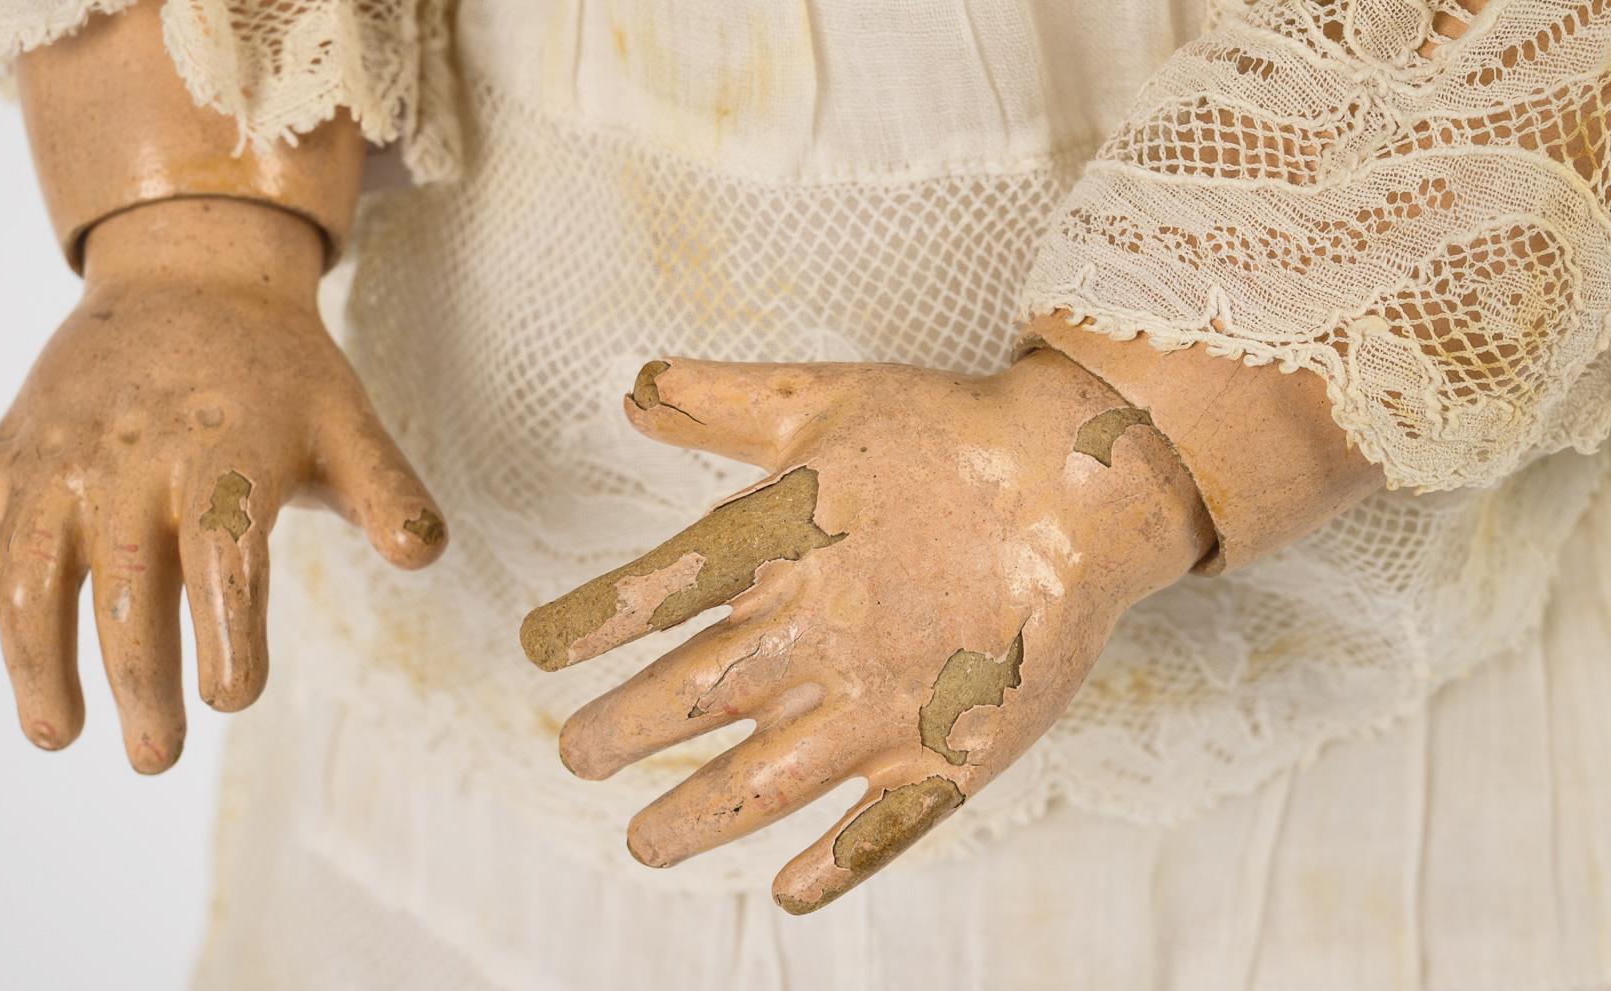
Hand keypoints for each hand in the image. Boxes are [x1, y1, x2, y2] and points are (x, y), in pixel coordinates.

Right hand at [0, 199, 444, 772]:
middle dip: (138, 680)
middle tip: (156, 758)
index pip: (225, 564)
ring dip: (33, 659)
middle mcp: (132, 462)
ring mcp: (58, 458)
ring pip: (29, 572)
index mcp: (224, 459)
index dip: (228, 635)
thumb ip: (386, 491)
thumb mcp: (347, 422)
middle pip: (125, 588)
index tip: (234, 695)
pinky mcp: (7, 453)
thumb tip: (423, 554)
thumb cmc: (281, 372)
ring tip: (56, 732)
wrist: (192, 271)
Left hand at [522, 350, 1213, 911]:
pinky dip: (832, 867)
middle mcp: (814, 634)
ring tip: (642, 844)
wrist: (1084, 481)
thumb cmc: (950, 432)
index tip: (536, 651)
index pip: (656, 594)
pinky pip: (879, 830)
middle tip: (573, 757)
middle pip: (690, 699)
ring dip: (692, 818)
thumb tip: (630, 391)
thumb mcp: (824, 395)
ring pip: (761, 782)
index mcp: (778, 546)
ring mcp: (879, 704)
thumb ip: (720, 404)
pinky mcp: (951, 752)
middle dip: (618, 734)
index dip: (588, 624)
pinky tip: (787, 894)